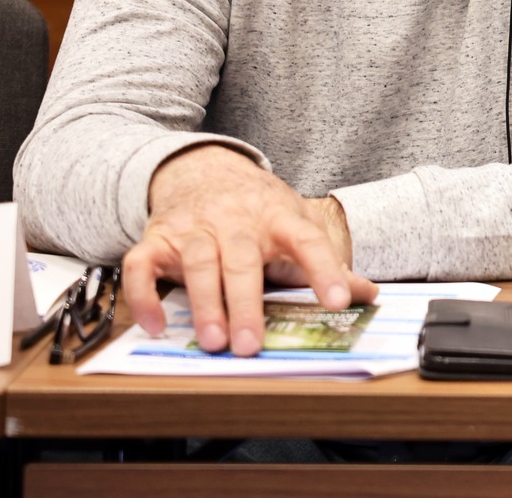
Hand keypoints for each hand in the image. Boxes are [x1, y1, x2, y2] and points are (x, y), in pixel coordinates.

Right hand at [122, 144, 376, 356]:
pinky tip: (155, 325)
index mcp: (278, 217)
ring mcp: (194, 228)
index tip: (340, 301)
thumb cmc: (256, 208)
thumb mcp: (296, 224)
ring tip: (214, 341)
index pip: (308, 242)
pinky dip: (144, 295)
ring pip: (198, 262)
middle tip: (251, 344)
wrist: (202, 168)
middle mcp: (235, 220)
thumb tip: (368, 293)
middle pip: (243, 260)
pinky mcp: (157, 239)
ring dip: (205, 303)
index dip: (326, 270)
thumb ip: (327, 262)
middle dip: (247, 303)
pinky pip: (142, 266)